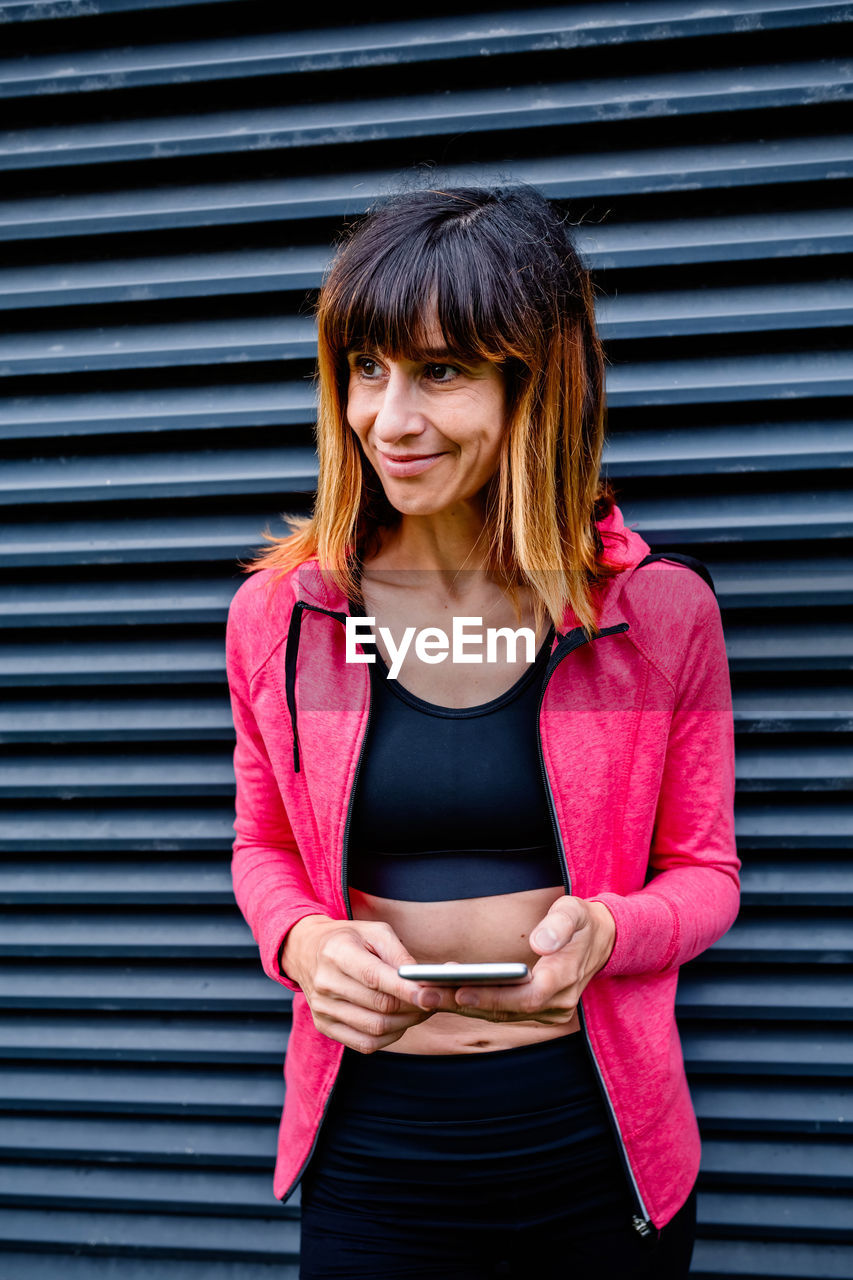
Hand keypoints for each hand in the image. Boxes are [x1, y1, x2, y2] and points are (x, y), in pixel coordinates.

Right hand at [281, 915, 433, 1053]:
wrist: (307, 950)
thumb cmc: (348, 938)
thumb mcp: (374, 932)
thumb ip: (399, 955)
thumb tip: (422, 981)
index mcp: (337, 953)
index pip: (374, 977)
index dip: (405, 989)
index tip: (430, 995)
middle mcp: (326, 983)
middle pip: (379, 1006)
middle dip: (413, 1007)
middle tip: (434, 1001)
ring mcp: (323, 1008)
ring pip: (376, 1028)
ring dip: (406, 1023)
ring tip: (420, 1010)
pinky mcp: (324, 1026)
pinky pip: (365, 1043)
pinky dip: (390, 1036)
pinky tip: (400, 1021)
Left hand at [414, 898, 615, 1024]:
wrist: (602, 941)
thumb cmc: (582, 922)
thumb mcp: (575, 911)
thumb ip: (558, 925)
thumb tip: (539, 943)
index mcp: (566, 978)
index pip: (525, 997)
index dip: (492, 998)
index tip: (460, 991)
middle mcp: (558, 1003)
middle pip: (506, 1011)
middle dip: (464, 1003)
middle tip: (425, 994)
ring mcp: (551, 1012)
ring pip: (502, 1015)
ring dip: (464, 1007)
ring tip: (426, 994)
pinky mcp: (541, 1012)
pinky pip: (505, 1013)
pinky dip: (476, 1005)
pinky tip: (448, 994)